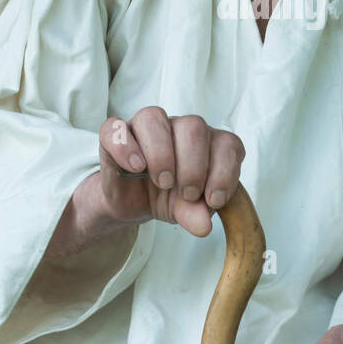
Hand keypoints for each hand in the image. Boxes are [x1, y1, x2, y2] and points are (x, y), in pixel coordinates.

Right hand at [98, 108, 244, 238]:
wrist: (132, 203)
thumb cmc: (167, 198)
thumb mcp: (185, 211)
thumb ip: (196, 214)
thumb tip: (204, 226)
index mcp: (207, 142)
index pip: (227, 143)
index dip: (224, 172)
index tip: (213, 201)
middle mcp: (179, 127)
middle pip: (193, 126)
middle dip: (193, 165)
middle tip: (187, 193)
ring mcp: (147, 127)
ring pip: (154, 117)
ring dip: (161, 153)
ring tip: (162, 182)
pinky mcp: (116, 134)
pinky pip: (115, 127)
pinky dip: (125, 147)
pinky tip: (135, 168)